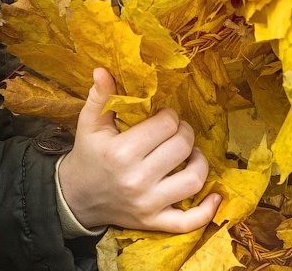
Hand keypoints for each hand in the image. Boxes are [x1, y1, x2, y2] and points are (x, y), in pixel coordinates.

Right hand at [58, 68, 221, 232]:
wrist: (76, 197)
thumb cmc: (88, 154)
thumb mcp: (89, 122)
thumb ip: (100, 95)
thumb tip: (103, 69)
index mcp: (122, 151)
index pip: (166, 125)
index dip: (169, 115)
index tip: (162, 116)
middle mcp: (137, 180)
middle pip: (182, 147)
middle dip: (184, 132)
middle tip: (177, 130)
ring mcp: (148, 204)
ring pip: (192, 180)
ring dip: (199, 161)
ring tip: (190, 153)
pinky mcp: (153, 223)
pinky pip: (187, 222)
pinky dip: (206, 211)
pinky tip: (215, 196)